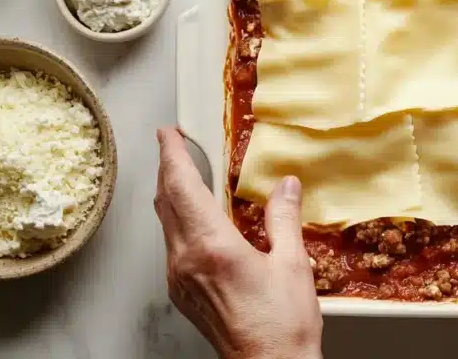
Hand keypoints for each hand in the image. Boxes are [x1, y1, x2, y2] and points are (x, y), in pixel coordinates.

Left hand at [153, 127, 322, 358]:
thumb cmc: (282, 324)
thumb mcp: (292, 263)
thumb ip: (283, 219)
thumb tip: (286, 186)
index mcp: (212, 246)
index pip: (182, 188)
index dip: (172, 155)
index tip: (169, 134)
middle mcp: (186, 260)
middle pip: (166, 202)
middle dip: (167, 168)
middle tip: (172, 145)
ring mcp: (180, 278)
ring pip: (166, 224)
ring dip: (171, 194)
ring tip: (183, 174)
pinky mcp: (182, 292)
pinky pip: (172, 244)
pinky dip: (178, 219)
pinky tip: (194, 217)